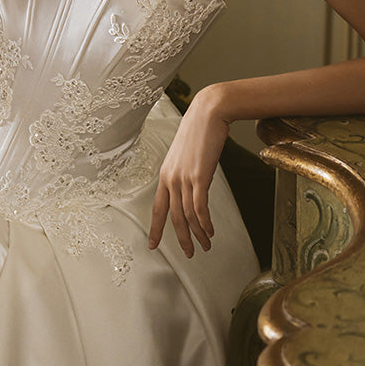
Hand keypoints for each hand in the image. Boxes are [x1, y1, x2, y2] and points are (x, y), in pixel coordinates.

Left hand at [149, 87, 230, 256]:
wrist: (209, 112)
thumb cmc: (200, 130)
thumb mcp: (187, 155)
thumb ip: (186, 172)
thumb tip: (193, 185)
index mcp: (165, 174)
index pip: (158, 207)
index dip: (156, 228)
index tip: (153, 245)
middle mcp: (171, 178)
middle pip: (173, 217)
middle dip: (181, 238)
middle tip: (189, 254)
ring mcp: (184, 178)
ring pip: (188, 215)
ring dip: (198, 233)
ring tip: (206, 245)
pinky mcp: (199, 176)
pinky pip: (199, 207)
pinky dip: (205, 223)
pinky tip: (211, 231)